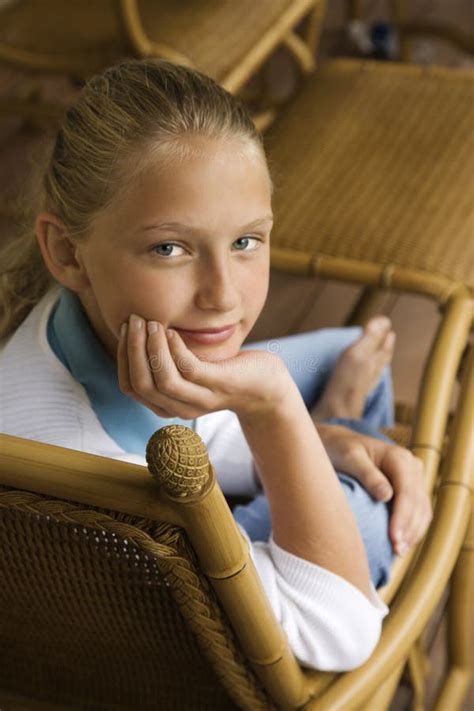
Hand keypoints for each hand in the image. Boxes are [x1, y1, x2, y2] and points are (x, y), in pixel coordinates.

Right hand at [117, 315, 290, 419]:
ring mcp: (200, 400)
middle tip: (134, 320)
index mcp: (166, 405)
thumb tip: (137, 328)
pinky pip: (189, 370)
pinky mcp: (219, 385)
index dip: (122, 357)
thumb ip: (164, 359)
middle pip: (142, 384)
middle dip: (132, 349)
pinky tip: (171, 331)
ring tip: (151, 322)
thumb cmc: (221, 371)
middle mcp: (179, 408)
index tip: (125, 329)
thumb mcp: (187, 369)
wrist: (264, 386)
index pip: (130, 386)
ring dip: (151, 348)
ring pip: (163, 380)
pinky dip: (174, 349)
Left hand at [316, 423, 431, 556]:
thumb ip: (367, 475)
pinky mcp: (411, 489)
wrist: (338, 444)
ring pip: (422, 509)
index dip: (402, 516)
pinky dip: (413, 528)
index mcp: (399, 457)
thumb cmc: (340, 449)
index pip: (407, 491)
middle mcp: (412, 466)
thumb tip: (386, 496)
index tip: (393, 537)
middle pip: (417, 503)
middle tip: (396, 551)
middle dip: (408, 529)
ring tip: (399, 552)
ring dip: (413, 532)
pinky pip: (418, 511)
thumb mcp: (349, 458)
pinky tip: (403, 544)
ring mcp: (414, 477)